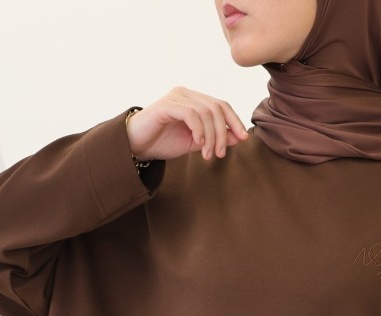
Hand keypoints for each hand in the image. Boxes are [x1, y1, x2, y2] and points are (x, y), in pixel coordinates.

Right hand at [127, 88, 249, 162]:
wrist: (137, 145)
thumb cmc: (163, 142)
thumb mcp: (195, 143)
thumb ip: (215, 138)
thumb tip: (239, 137)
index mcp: (194, 100)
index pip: (221, 105)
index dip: (234, 120)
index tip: (243, 139)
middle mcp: (186, 94)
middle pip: (216, 108)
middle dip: (223, 133)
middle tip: (220, 154)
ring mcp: (176, 97)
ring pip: (206, 112)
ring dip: (211, 136)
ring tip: (207, 155)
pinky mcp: (167, 105)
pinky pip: (191, 114)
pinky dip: (199, 130)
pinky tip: (198, 144)